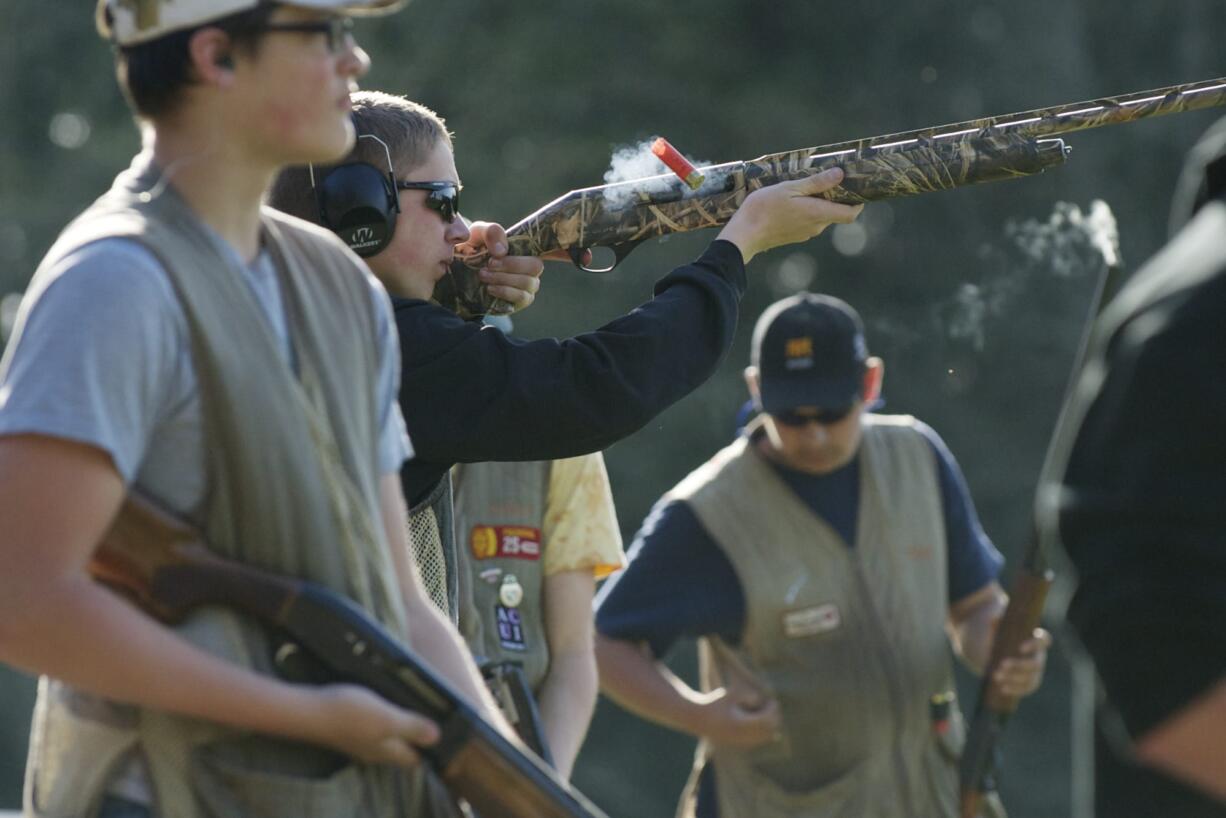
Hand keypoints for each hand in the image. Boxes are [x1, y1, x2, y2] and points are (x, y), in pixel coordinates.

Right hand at [305, 683, 439, 767]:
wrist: (307, 710)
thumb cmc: (348, 714)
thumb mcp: (386, 718)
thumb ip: (411, 727)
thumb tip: (437, 738)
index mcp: (387, 751)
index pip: (414, 760)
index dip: (430, 750)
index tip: (445, 734)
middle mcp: (374, 751)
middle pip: (401, 750)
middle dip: (417, 738)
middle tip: (432, 718)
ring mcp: (360, 741)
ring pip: (387, 740)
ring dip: (400, 728)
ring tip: (413, 709)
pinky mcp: (348, 730)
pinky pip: (373, 729)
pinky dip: (383, 720)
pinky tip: (384, 704)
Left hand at [459, 221, 543, 312]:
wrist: (461, 272)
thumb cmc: (473, 249)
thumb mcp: (477, 234)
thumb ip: (491, 232)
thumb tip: (502, 251)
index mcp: (524, 248)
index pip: (540, 249)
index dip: (521, 252)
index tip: (495, 256)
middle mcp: (529, 267)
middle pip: (536, 266)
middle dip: (511, 266)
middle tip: (488, 266)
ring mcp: (527, 285)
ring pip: (529, 282)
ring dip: (504, 279)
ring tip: (484, 276)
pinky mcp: (521, 301)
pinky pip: (523, 297)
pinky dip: (505, 292)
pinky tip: (490, 288)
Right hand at [695, 686, 781, 748]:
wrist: (697, 718)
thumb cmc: (714, 703)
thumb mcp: (730, 694)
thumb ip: (745, 695)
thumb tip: (759, 699)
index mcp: (739, 724)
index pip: (765, 720)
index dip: (772, 711)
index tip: (773, 701)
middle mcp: (740, 736)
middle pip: (767, 731)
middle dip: (773, 718)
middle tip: (773, 706)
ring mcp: (739, 742)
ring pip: (763, 738)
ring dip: (769, 726)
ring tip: (767, 712)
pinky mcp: (737, 744)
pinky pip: (756, 741)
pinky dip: (762, 732)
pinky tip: (760, 720)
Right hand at [717, 167, 862, 262]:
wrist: (744, 235)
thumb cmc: (764, 209)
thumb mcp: (790, 189)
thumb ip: (816, 183)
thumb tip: (840, 175)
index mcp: (818, 214)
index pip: (850, 214)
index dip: (858, 203)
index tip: (856, 190)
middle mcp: (815, 227)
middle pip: (835, 213)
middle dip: (835, 198)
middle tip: (826, 180)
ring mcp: (805, 233)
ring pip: (820, 217)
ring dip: (818, 204)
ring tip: (804, 189)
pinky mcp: (794, 236)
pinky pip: (808, 222)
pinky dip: (807, 212)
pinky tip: (792, 202)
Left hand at [992, 628, 1051, 698]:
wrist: (998, 651)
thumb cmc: (1002, 635)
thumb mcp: (998, 627)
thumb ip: (997, 622)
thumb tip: (993, 620)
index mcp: (1036, 639)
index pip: (1044, 640)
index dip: (1035, 644)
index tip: (1020, 648)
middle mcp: (1039, 656)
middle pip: (1036, 664)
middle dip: (1019, 665)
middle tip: (1002, 664)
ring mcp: (1036, 672)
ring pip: (1031, 678)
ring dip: (1014, 679)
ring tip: (996, 676)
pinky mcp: (1030, 683)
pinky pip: (1026, 689)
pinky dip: (1015, 689)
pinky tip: (1002, 688)